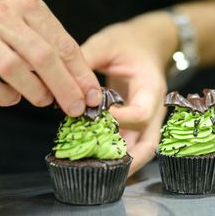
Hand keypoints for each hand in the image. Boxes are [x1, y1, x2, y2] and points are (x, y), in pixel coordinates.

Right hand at [0, 0, 100, 115]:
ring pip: (14, 70)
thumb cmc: (1, 33)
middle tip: (76, 108)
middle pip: (42, 57)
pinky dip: (6, 97)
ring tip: (43, 99)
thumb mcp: (31, 30)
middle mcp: (1, 14)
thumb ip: (57, 54)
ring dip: (35, 92)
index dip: (81, 74)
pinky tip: (14, 96)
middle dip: (64, 87)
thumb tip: (86, 91)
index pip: (63, 44)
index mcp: (28, 6)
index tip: (92, 96)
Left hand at [81, 12, 176, 174]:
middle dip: (129, 161)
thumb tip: (59, 79)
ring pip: (142, 149)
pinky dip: (118, 156)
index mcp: (151, 87)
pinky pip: (132, 145)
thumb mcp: (108, 43)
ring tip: (97, 173)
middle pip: (149, 143)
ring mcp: (149, 119)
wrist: (148, 44)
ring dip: (123, 164)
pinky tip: (97, 162)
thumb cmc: (129, 42)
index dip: (121, 119)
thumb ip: (86, 60)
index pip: (141, 112)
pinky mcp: (139, 124)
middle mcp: (155, 108)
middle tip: (102, 171)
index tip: (97, 117)